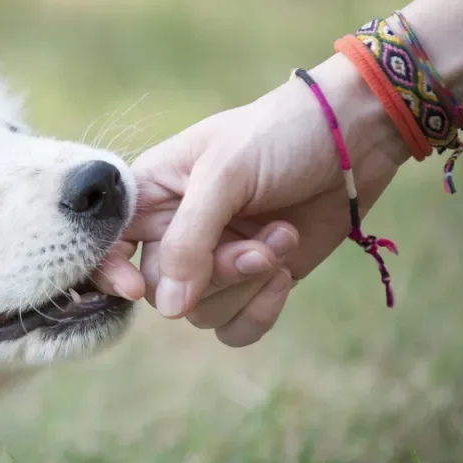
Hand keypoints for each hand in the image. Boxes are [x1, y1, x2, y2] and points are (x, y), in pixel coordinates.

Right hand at [98, 54, 409, 345]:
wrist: (354, 136)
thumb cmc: (279, 135)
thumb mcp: (226, 174)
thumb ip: (190, 239)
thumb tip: (169, 309)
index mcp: (151, 195)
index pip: (108, 246)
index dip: (112, 273)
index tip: (134, 287)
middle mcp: (175, 232)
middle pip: (163, 292)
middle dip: (215, 275)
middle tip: (259, 246)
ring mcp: (215, 260)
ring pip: (201, 313)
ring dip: (247, 285)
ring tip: (281, 238)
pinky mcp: (253, 282)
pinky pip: (235, 327)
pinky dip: (261, 310)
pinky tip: (286, 272)